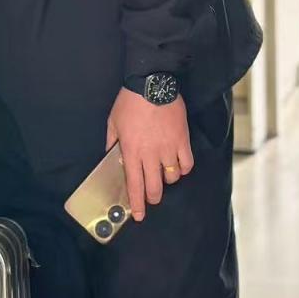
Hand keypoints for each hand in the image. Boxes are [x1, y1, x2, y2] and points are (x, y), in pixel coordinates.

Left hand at [106, 88, 193, 221]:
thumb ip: (111, 142)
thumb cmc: (130, 101)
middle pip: (155, 187)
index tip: (139, 215)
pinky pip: (187, 163)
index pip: (134, 184)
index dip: (137, 203)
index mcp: (131, 151)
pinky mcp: (183, 139)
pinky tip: (178, 165)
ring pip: (172, 177)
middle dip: (153, 197)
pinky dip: (183, 168)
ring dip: (167, 180)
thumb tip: (111, 157)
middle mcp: (150, 154)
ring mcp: (169, 148)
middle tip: (151, 197)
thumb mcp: (113, 121)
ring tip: (163, 174)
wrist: (152, 82)